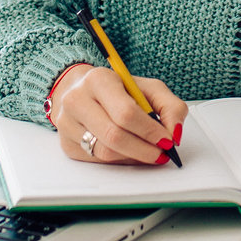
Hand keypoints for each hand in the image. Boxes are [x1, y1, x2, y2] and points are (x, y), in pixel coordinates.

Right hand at [49, 64, 188, 164]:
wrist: (81, 90)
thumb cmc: (117, 90)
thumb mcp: (148, 89)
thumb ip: (170, 107)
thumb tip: (174, 133)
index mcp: (98, 80)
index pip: (126, 113)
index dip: (150, 131)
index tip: (166, 140)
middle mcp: (77, 100)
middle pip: (114, 136)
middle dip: (144, 150)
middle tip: (161, 154)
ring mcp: (67, 123)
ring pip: (105, 152)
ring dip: (133, 157)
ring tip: (146, 151)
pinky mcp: (66, 144)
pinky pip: (97, 161)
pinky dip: (119, 160)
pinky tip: (127, 152)